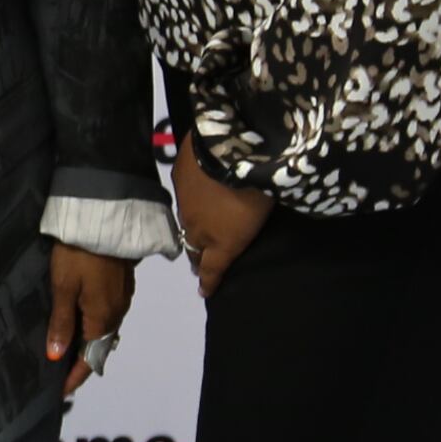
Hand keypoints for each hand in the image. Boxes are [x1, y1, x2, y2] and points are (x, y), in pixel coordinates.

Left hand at [44, 245, 135, 396]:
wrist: (103, 218)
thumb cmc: (78, 256)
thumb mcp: (63, 288)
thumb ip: (61, 323)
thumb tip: (57, 357)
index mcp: (102, 319)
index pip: (89, 358)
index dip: (74, 376)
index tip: (60, 392)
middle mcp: (116, 313)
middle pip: (98, 346)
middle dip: (80, 362)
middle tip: (57, 373)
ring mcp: (121, 298)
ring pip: (103, 330)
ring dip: (86, 343)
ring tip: (65, 351)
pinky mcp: (121, 284)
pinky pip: (107, 314)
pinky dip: (92, 325)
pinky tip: (79, 323)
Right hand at [172, 151, 270, 297]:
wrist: (229, 150)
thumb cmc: (256, 190)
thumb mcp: (261, 217)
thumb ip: (247, 232)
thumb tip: (238, 238)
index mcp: (221, 242)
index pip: (210, 269)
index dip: (208, 281)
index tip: (205, 291)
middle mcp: (197, 227)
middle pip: (193, 249)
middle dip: (197, 256)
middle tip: (202, 258)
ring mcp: (185, 202)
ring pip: (185, 222)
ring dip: (193, 226)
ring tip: (201, 223)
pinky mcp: (179, 176)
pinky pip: (183, 195)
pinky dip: (191, 198)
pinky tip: (198, 189)